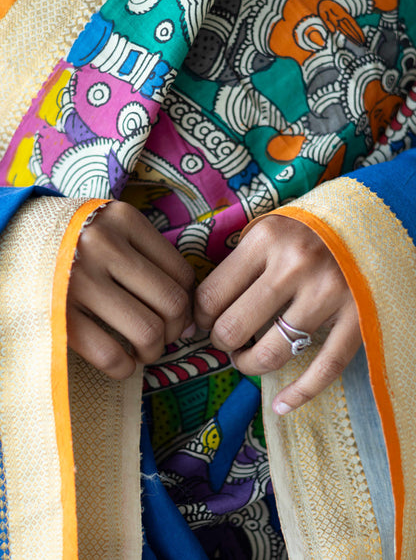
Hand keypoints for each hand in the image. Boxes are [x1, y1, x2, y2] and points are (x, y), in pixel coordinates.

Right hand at [67, 201, 194, 378]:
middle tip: (162, 336)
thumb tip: (189, 319)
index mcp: (123, 220)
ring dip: (153, 351)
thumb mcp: (109, 228)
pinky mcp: (56, 313)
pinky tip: (121, 363)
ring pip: (147, 331)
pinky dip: (125, 367)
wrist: (9, 239)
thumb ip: (148, 260)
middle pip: (171, 304)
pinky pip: (110, 353)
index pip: (182, 273)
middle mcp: (103, 245)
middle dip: (175, 331)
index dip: (187, 304)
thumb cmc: (71, 240)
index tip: (176, 317)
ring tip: (143, 350)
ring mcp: (78, 279)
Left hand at [194, 214, 361, 413]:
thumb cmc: (305, 231)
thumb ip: (236, 265)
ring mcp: (329, 293)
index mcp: (266, 240)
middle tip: (226, 341)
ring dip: (250, 365)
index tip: (205, 323)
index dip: (201, 318)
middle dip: (222, 343)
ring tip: (246, 360)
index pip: (211, 296)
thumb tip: (200, 314)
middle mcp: (295, 265)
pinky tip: (281, 406)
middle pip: (235, 327)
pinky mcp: (357, 316)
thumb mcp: (267, 231)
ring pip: (272, 352)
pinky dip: (300, 393)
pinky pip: (325, 367)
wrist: (366, 223)